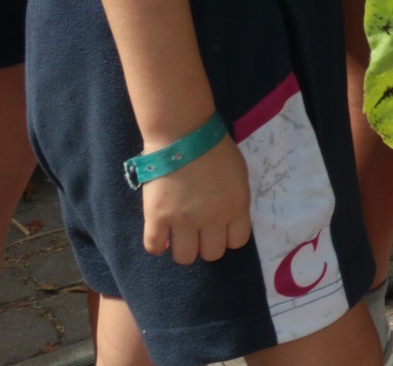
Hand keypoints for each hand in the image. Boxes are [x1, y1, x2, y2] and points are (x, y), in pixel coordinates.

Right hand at [141, 136, 250, 264]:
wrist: (183, 134)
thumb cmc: (215, 149)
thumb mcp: (239, 176)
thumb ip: (235, 200)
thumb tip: (228, 219)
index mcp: (236, 207)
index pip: (237, 242)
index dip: (228, 238)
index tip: (219, 229)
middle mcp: (212, 219)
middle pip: (212, 254)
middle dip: (206, 244)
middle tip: (198, 231)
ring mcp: (183, 221)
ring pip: (185, 257)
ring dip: (183, 248)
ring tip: (179, 234)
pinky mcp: (157, 218)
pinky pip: (154, 247)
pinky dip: (157, 245)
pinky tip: (160, 234)